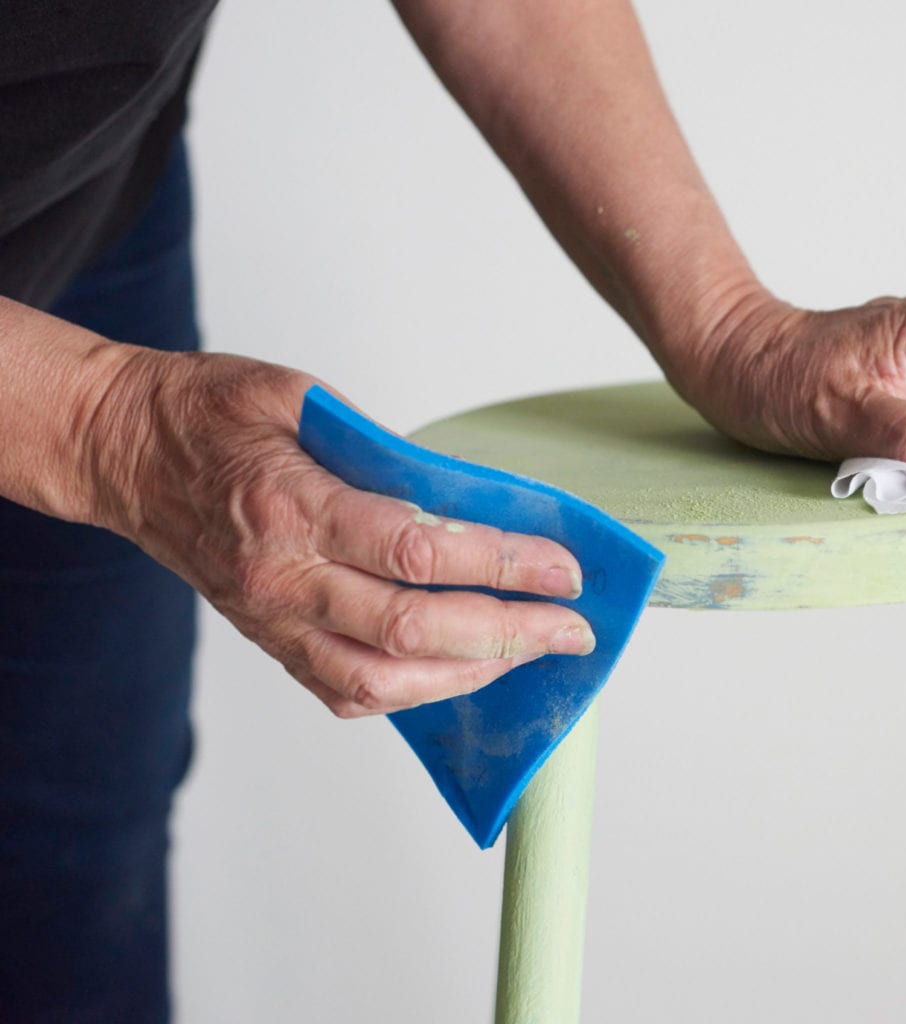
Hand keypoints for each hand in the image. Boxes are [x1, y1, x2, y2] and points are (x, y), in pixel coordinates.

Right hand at [85, 350, 594, 716]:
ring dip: (472, 672)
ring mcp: (273, 620)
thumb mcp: (296, 397)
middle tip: (573, 628)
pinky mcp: (272, 642)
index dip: (502, 565)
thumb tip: (467, 495)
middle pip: (414, 628)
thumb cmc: (207, 413)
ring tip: (532, 653)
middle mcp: (283, 577)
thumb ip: (379, 448)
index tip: (563, 567)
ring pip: (386, 677)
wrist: (122, 453)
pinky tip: (464, 671)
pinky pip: (350, 692)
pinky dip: (417, 690)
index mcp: (293, 504)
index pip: (418, 550)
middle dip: (510, 632)